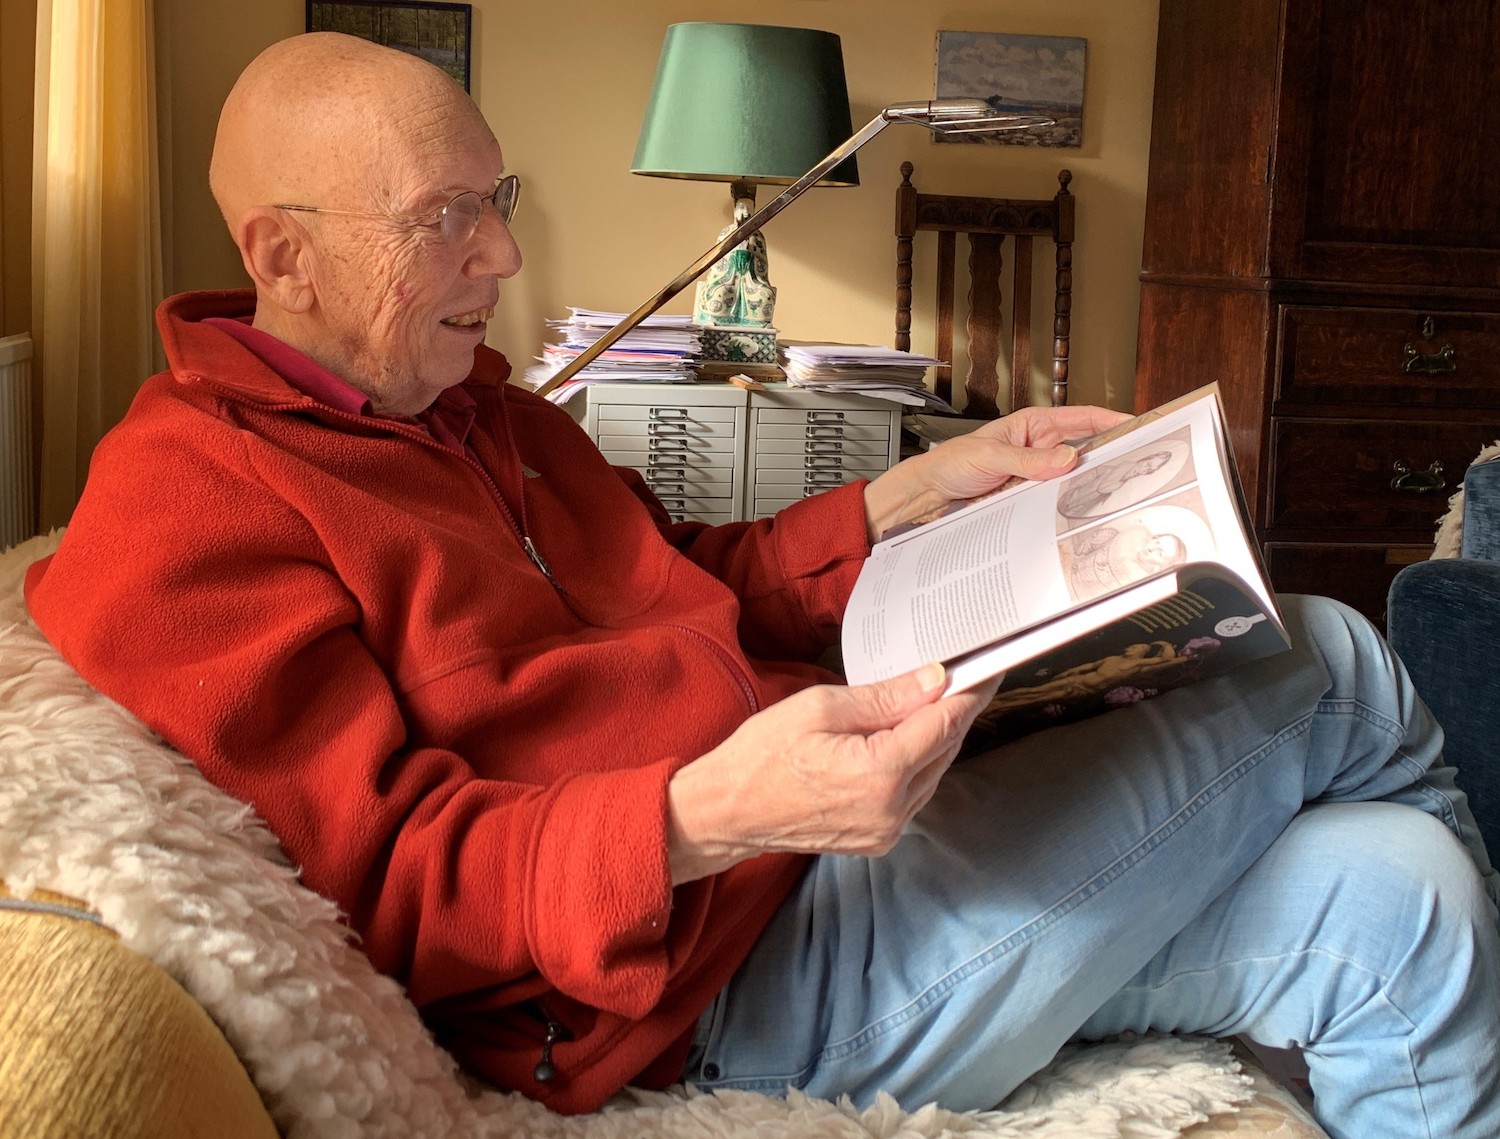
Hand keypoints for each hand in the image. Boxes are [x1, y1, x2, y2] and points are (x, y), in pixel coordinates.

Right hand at [666, 664, 999, 883]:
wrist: (727, 812)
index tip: (988, 667)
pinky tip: (906, 737)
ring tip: (932, 700)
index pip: (944, 724)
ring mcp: (887, 830)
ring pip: (934, 772)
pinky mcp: (878, 839)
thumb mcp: (821, 708)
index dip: (970, 691)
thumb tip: (934, 680)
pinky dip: (918, 763)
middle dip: (954, 710)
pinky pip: (915, 793)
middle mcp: (892, 809)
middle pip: (945, 749)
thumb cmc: (761, 756)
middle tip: (962, 675)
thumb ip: (885, 697)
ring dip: (937, 737)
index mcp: (880, 773)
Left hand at [863, 405, 1131, 540]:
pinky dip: (1064, 509)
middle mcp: (1038, 450)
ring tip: (1106, 495)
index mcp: (1032, 426)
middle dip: (1103, 459)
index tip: (1135, 424)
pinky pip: (1053, 504)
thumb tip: (1067, 458)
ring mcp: (1036, 477)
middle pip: (1081, 453)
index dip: (1109, 419)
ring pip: (1070, 482)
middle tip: (1129, 468)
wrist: (927, 496)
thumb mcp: (989, 456)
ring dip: (1083, 489)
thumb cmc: (950, 463)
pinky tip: (1074, 515)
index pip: (1080, 418)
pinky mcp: (1028, 501)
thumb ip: (1028, 459)